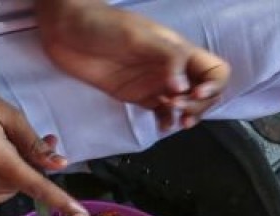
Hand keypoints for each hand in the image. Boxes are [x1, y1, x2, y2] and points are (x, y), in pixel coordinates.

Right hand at [0, 41, 86, 215]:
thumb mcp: (7, 113)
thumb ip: (33, 143)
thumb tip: (59, 166)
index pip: (34, 184)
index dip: (59, 200)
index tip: (81, 215)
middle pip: (19, 187)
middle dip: (29, 171)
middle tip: (30, 143)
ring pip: (4, 194)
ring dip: (12, 178)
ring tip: (4, 148)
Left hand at [35, 0, 228, 130]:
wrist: (66, 31)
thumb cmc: (101, 24)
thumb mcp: (137, 37)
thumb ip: (165, 59)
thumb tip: (182, 86)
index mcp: (177, 49)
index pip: (214, 70)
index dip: (213, 85)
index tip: (195, 94)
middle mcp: (171, 67)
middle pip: (204, 91)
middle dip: (199, 104)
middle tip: (179, 108)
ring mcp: (155, 83)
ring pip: (185, 104)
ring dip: (185, 115)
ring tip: (174, 119)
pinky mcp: (137, 96)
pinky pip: (161, 113)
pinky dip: (166, 122)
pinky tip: (162, 126)